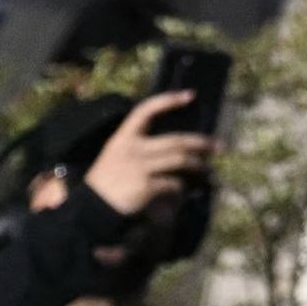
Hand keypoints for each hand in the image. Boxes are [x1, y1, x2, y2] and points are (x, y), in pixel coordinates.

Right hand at [84, 90, 212, 221]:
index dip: (167, 100)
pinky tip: (184, 192)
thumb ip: (139, 148)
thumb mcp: (114, 157)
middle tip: (218, 146)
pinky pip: (174, 184)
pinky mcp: (147, 186)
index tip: (190, 95)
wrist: (88, 210)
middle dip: (201, 142)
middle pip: (176, 140)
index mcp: (121, 138)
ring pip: (181, 161)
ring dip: (199, 166)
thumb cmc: (104, 183)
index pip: (144, 111)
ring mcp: (140, 168)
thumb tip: (173, 148)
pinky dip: (182, 188)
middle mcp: (132, 149)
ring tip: (207, 170)